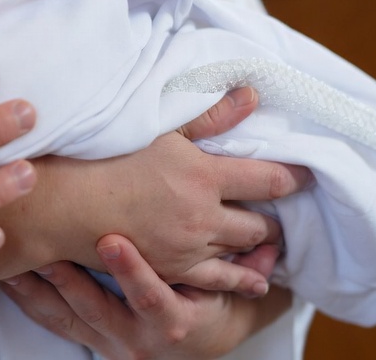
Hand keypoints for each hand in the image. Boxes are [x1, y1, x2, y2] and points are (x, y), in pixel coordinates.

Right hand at [0, 88, 311, 295]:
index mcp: (204, 175)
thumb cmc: (107, 158)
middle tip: (281, 213)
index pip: (269, 179)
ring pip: (240, 253)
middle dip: (272, 219)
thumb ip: (211, 118)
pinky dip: (238, 277)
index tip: (308, 175)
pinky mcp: (173, 271)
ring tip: (267, 245)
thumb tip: (251, 96)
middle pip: (259, 224)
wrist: (67, 204)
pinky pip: (218, 281)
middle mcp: (204, 216)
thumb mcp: (161, 129)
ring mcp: (189, 249)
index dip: (294, 177)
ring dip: (256, 249)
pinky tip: (248, 278)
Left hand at [0, 238, 292, 359]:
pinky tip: (5, 275)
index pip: (152, 296)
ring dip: (37, 287)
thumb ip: (249, 264)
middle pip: (96, 308)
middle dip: (68, 280)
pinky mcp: (85, 335)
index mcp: (173, 319)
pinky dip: (27, 298)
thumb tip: (273, 240)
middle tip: (43, 250)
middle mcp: (136, 336)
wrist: (199, 344)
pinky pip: (50, 320)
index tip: (111, 241)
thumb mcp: (235, 288)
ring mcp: (106, 338)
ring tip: (10, 261)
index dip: (132, 272)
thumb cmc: (217, 304)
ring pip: (64, 316)